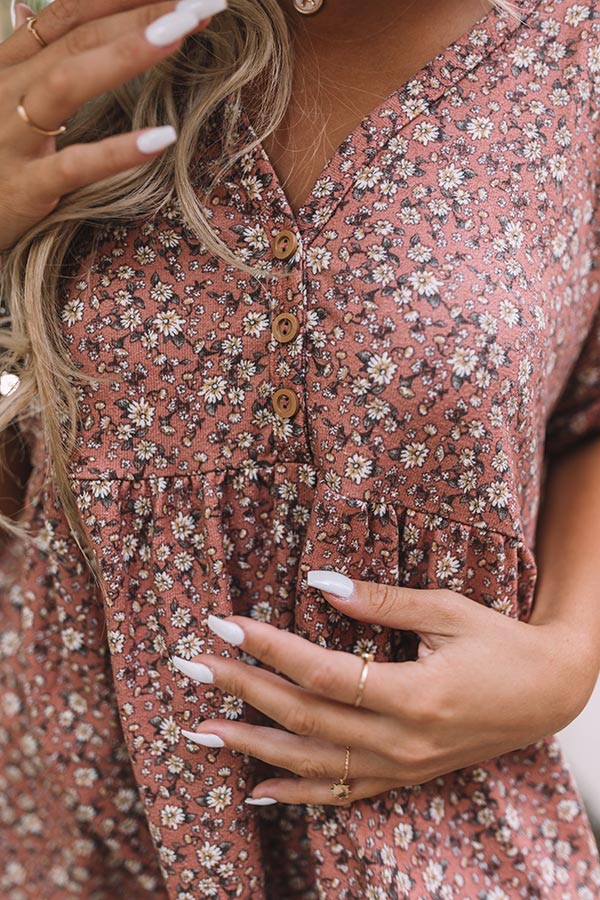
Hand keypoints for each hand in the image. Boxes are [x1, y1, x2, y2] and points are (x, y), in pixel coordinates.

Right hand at [0, 0, 219, 253]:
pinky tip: (163, 138)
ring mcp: (13, 137)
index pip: (69, 14)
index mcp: (10, 67)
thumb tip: (36, 14)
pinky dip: (117, 151)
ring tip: (183, 32)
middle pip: (80, 38)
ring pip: (68, 82)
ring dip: (127, 54)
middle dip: (141, 13)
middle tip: (202, 1)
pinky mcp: (24, 187)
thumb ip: (27, 58)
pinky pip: (73, 165)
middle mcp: (9, 90)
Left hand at [172, 572, 590, 805]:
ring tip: (200, 730)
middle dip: (241, 691)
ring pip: (313, 764)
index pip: (320, 672)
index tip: (223, 622)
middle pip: (305, 718)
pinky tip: (256, 792)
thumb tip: (319, 582)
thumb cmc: (501, 643)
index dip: (267, 648)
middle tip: (190, 666)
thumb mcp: (448, 610)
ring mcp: (402, 766)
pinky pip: (343, 794)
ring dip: (252, 747)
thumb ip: (381, 601)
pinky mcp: (405, 776)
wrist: (550, 693)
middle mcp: (402, 741)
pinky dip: (296, 795)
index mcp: (413, 695)